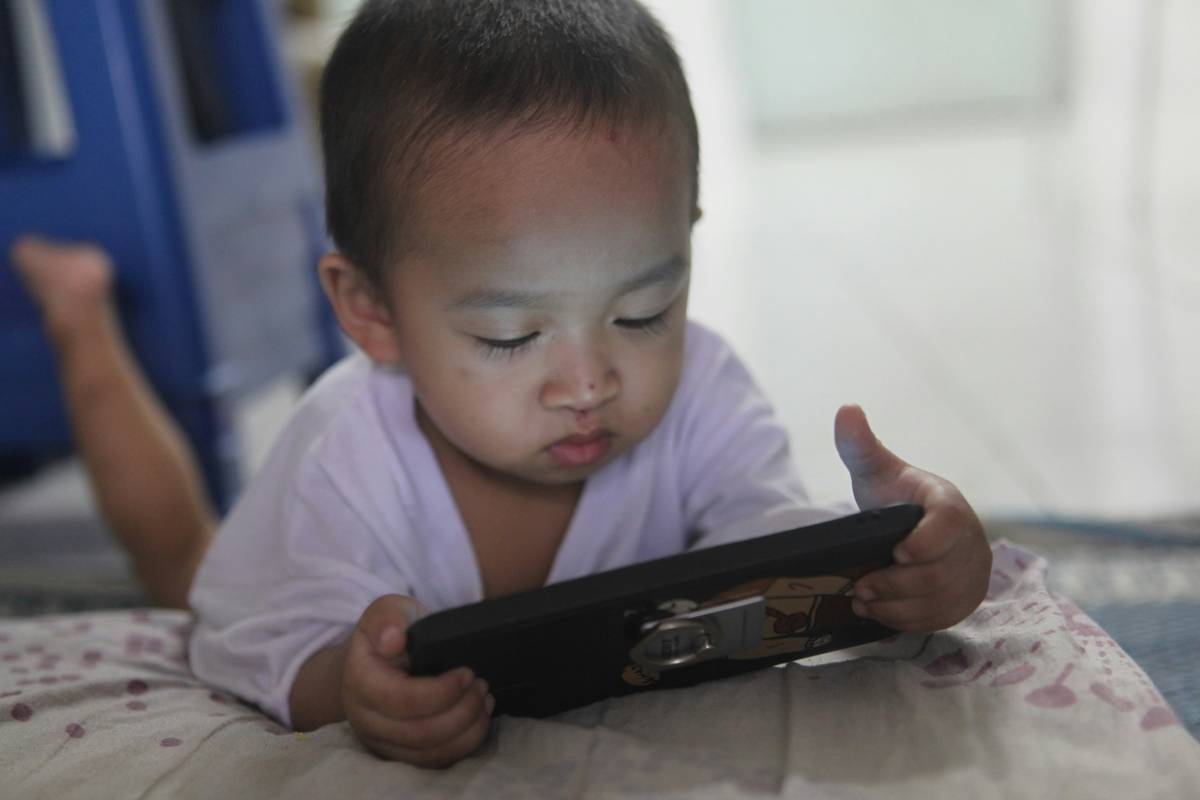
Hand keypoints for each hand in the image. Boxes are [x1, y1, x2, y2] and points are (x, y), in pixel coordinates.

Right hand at [342, 595, 493, 767]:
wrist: (380, 661)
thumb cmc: (391, 633)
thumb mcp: (389, 611)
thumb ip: (387, 617)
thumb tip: (392, 640)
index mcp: (360, 682)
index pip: (403, 700)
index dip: (442, 691)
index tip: (467, 672)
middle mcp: (366, 719)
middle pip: (420, 732)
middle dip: (462, 710)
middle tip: (482, 685)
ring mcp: (382, 741)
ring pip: (431, 751)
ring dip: (468, 728)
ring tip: (484, 699)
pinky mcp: (401, 753)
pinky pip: (435, 761)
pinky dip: (464, 743)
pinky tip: (478, 718)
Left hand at [834, 404, 991, 631]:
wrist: (916, 527)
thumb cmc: (897, 497)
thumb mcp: (877, 471)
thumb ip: (860, 446)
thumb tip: (846, 410)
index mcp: (949, 506)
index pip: (950, 525)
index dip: (925, 543)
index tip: (896, 552)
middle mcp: (970, 543)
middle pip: (939, 574)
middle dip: (896, 584)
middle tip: (861, 586)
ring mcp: (970, 575)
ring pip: (937, 602)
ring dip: (895, 605)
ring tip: (863, 599)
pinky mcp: (962, 602)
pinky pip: (937, 620)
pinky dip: (904, 620)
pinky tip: (878, 611)